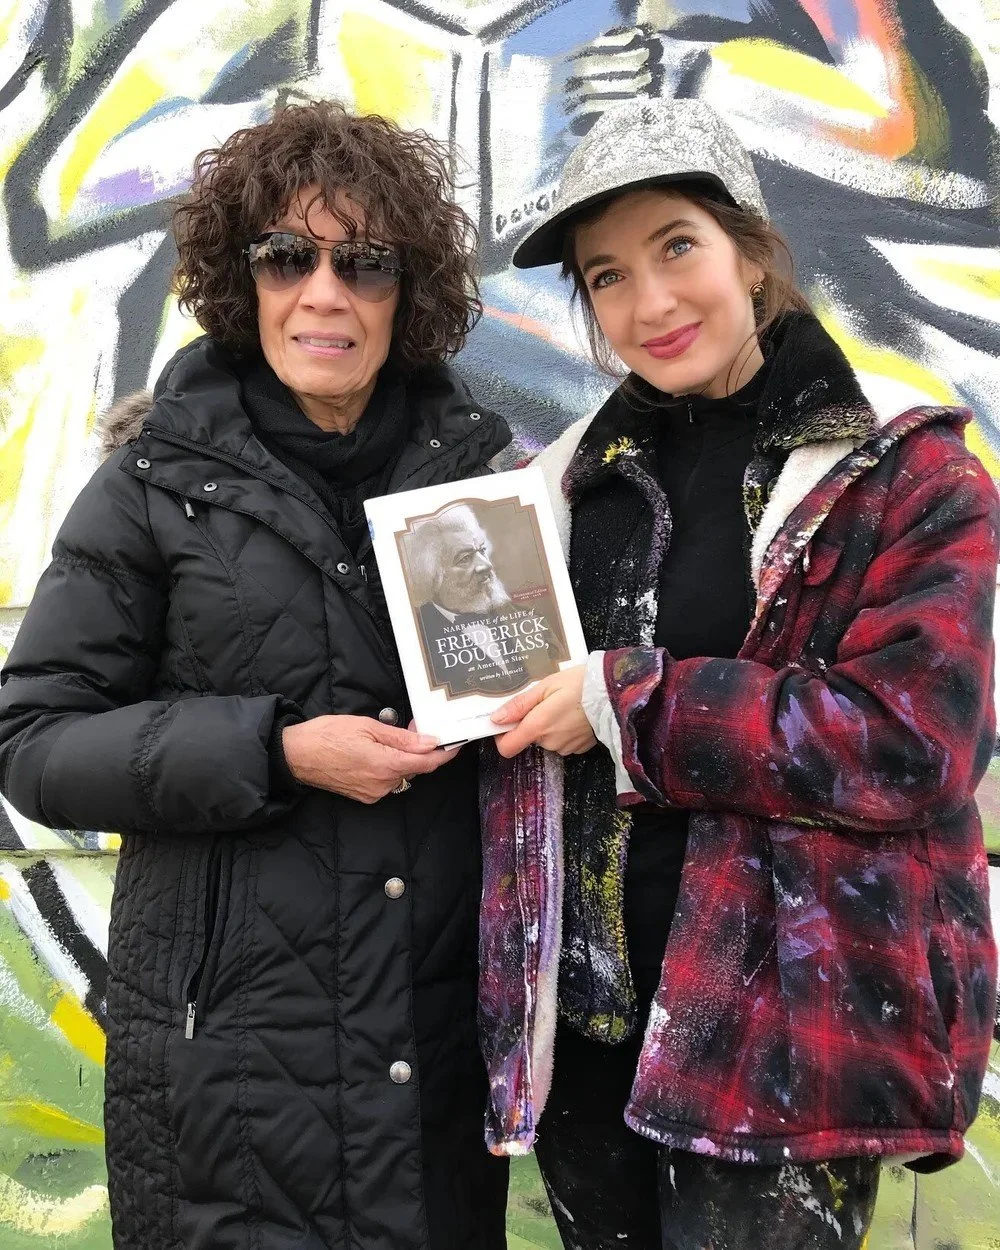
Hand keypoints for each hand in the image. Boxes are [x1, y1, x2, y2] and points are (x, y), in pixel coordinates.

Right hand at [282, 715, 459, 803]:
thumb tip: (430, 742)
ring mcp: (373, 793)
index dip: (444, 754)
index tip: (456, 744)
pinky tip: (376, 752)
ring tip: (388, 738)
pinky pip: (386, 781)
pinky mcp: (364, 796)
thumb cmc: (327, 735)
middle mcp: (383, 784)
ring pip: (401, 775)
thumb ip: (402, 738)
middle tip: (415, 728)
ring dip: (402, 759)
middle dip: (420, 751)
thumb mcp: (368, 727)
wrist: (296, 755)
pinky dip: (388, 767)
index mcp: (386, 765)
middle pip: (415, 769)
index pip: (427, 764)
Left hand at [491, 666, 595, 758]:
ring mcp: (566, 747)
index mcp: (538, 726)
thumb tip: (495, 719)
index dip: (502, 736)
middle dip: (533, 722)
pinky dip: (565, 730)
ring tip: (564, 705)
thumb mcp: (546, 686)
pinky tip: (575, 714)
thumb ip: (519, 704)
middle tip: (547, 701)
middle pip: (529, 738)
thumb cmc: (580, 684)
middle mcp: (550, 742)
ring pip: (547, 739)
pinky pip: (563, 741)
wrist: (616, 692)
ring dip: (550, 726)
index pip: (507, 747)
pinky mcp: (580, 748)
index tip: (508, 721)